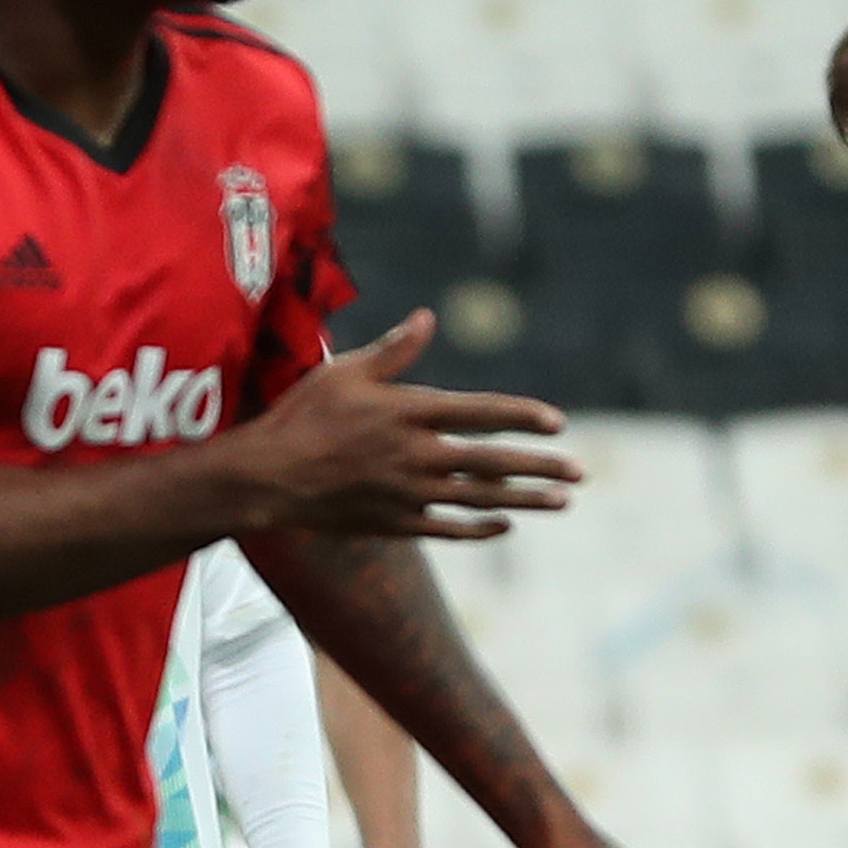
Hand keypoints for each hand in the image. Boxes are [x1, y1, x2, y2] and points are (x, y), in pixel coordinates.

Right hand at [229, 309, 581, 543]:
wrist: (266, 479)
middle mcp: (418, 455)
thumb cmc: (302, 417)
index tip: (557, 423)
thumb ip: (392, 351)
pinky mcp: (397, 524)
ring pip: (482, 499)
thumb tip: (427, 319)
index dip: (523, 417)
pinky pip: (450, 528)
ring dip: (527, 500)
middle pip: (493, 461)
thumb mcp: (344, 373)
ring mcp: (410, 494)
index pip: (481, 413)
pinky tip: (506, 523)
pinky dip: (481, 528)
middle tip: (580, 472)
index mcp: (409, 412)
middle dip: (541, 466)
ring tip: (563, 501)